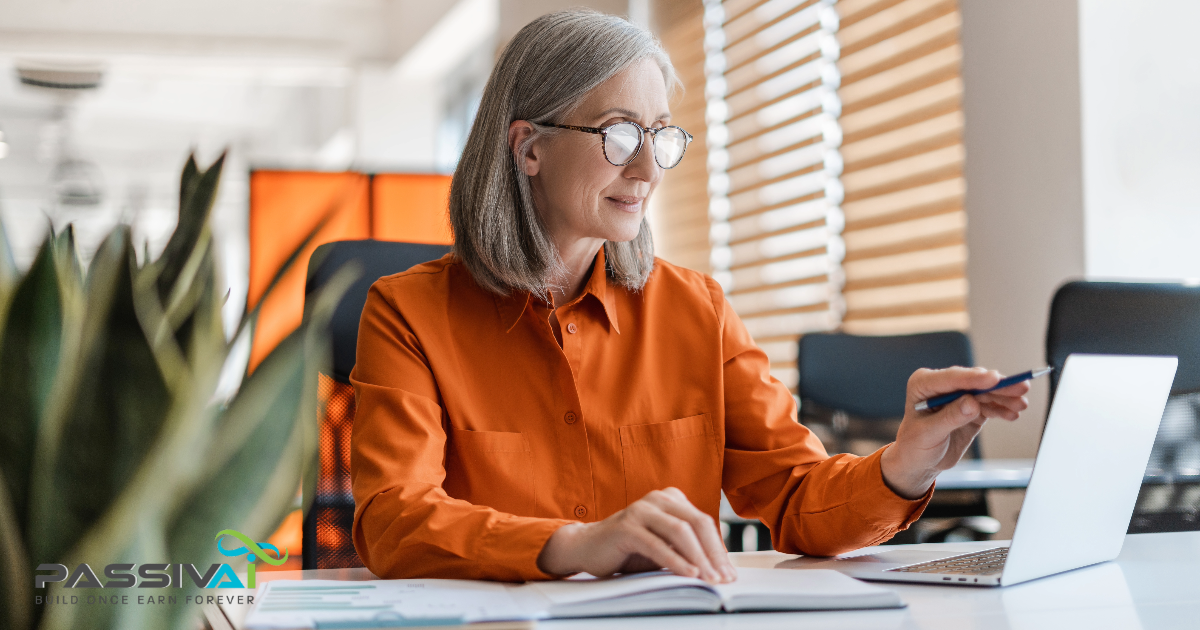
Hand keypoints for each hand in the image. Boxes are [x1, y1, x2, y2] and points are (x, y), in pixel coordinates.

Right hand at [536, 487, 736, 583]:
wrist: (586, 547)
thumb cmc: (628, 549)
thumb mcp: (662, 546)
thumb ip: (685, 548)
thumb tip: (718, 568)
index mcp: (670, 499)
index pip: (703, 523)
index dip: (719, 549)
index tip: (729, 573)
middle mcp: (657, 499)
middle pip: (697, 523)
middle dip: (713, 553)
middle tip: (723, 577)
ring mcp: (641, 510)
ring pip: (680, 532)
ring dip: (698, 558)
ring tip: (709, 578)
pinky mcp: (626, 526)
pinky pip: (657, 544)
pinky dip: (675, 561)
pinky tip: (688, 573)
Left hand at [880, 366, 1030, 498]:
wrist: (919, 461)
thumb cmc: (915, 445)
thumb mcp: (929, 433)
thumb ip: (950, 417)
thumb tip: (972, 403)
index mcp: (923, 384)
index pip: (952, 378)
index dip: (974, 378)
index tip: (994, 378)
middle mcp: (942, 385)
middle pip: (974, 382)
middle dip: (998, 386)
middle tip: (1021, 388)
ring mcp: (958, 396)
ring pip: (985, 392)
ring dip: (1005, 397)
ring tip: (1021, 404)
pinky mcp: (971, 408)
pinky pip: (989, 405)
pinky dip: (1002, 409)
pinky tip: (1012, 414)